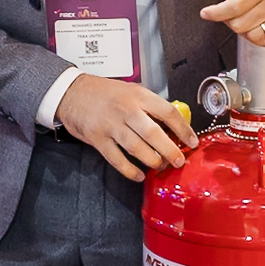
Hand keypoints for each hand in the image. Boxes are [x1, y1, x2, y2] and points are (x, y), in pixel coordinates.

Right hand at [56, 73, 197, 181]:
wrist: (72, 92)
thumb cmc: (104, 92)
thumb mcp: (131, 90)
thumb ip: (149, 106)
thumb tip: (172, 125)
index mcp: (138, 96)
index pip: (167, 113)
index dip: (183, 129)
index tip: (192, 141)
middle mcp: (126, 110)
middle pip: (153, 134)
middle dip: (170, 151)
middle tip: (179, 160)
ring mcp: (111, 125)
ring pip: (137, 148)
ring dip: (152, 160)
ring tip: (160, 166)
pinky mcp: (98, 138)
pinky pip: (117, 159)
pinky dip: (130, 170)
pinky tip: (139, 175)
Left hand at [191, 0, 264, 46]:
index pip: (232, 7)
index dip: (215, 13)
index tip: (207, 12)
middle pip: (240, 24)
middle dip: (227, 20)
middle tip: (228, 12)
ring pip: (254, 36)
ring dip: (242, 30)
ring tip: (242, 18)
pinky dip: (257, 38)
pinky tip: (255, 26)